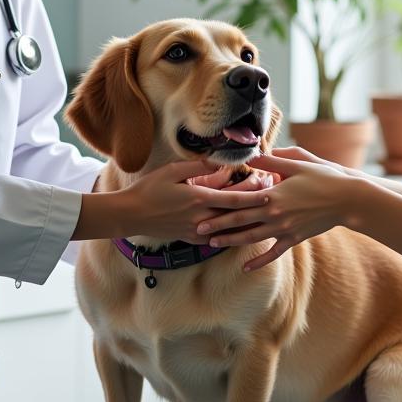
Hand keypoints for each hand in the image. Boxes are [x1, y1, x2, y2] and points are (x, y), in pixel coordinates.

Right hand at [118, 160, 272, 243]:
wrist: (130, 215)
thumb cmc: (149, 190)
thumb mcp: (173, 171)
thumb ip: (198, 166)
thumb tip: (219, 161)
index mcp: (199, 199)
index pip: (235, 199)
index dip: (255, 195)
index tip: (270, 189)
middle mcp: (202, 218)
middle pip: (237, 214)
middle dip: (256, 207)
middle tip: (272, 198)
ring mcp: (197, 231)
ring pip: (230, 229)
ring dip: (247, 220)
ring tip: (262, 212)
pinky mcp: (191, 240)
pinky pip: (217, 239)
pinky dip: (231, 234)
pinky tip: (241, 230)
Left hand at [195, 151, 360, 269]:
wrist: (349, 199)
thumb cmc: (324, 176)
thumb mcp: (297, 162)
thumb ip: (271, 159)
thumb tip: (250, 154)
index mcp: (273, 194)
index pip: (240, 200)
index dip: (218, 203)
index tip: (201, 206)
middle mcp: (275, 214)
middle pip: (240, 221)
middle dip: (218, 226)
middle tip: (197, 230)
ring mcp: (284, 229)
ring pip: (252, 238)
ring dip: (231, 242)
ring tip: (213, 245)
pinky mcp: (294, 238)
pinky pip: (274, 253)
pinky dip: (259, 262)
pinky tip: (246, 268)